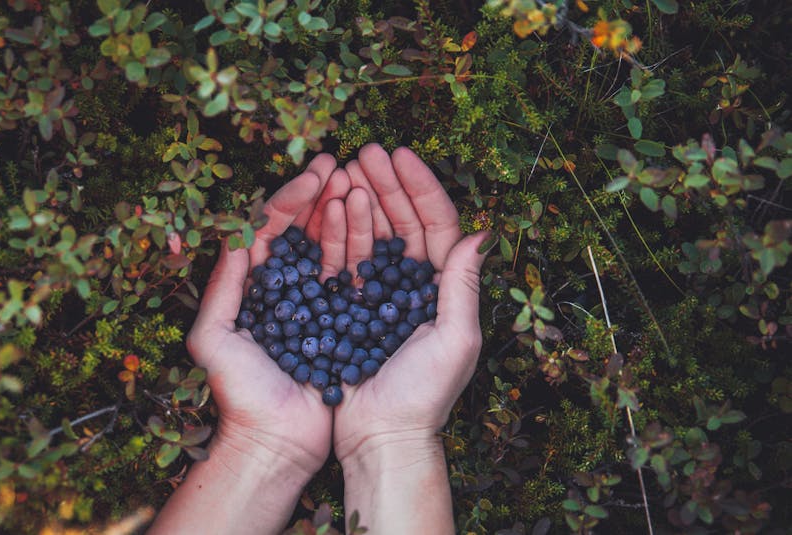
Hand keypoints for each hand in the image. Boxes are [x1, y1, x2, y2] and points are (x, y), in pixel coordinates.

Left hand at [190, 153, 345, 473]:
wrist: (276, 443)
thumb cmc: (240, 394)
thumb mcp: (214, 338)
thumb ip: (222, 286)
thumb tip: (234, 234)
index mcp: (253, 286)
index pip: (270, 226)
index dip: (292, 195)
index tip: (317, 170)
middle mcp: (285, 288)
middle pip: (304, 229)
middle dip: (322, 194)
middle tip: (345, 163)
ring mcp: (316, 304)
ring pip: (332, 247)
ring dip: (345, 213)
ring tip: (363, 182)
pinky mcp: (343, 323)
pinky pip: (354, 279)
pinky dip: (365, 250)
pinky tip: (380, 226)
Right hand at [328, 145, 489, 532]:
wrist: (379, 436)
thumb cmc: (423, 395)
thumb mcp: (455, 340)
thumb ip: (464, 286)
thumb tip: (483, 232)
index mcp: (443, 288)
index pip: (436, 224)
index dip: (421, 187)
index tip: (401, 155)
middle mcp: (412, 285)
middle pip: (402, 221)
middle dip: (385, 184)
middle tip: (364, 151)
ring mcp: (379, 294)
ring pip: (371, 235)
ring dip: (359, 200)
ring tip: (342, 170)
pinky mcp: (348, 307)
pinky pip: (344, 260)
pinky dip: (337, 232)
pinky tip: (326, 208)